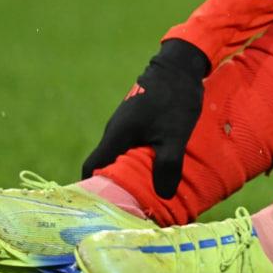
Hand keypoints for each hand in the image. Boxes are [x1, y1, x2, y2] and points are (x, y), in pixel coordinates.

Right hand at [81, 38, 210, 198]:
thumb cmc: (174, 100)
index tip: (106, 206)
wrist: (180, 66)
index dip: (95, 188)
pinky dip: (141, 159)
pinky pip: (133, 146)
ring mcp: (126, 125)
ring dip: (130, 172)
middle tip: (132, 204)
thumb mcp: (174, 135)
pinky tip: (159, 168)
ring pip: (121, 155)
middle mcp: (115, 131)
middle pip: (106, 164)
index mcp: (116, 135)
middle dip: (116, 185)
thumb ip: (168, 164)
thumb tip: (164, 195)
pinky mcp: (137, 120)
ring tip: (148, 190)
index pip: (92, 167)